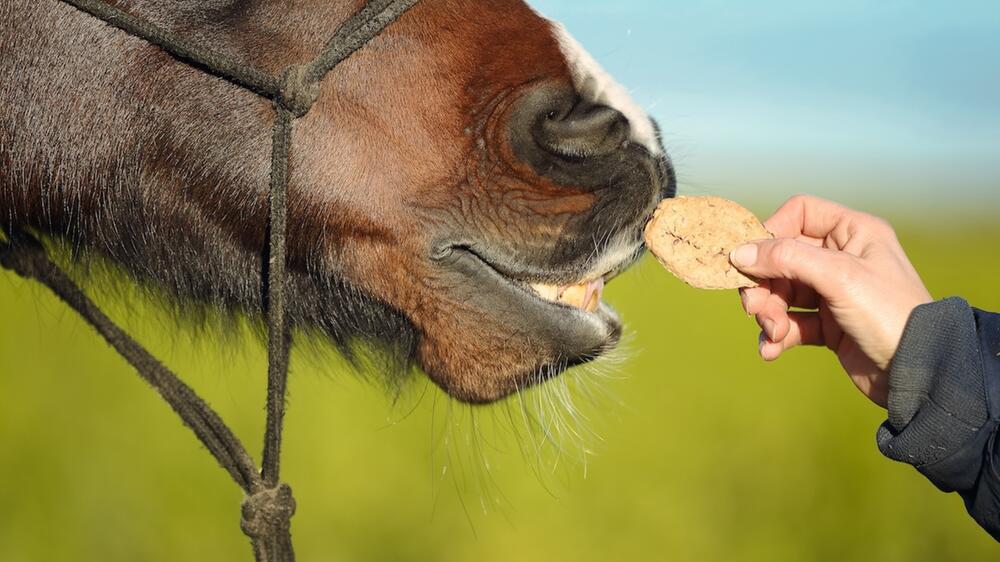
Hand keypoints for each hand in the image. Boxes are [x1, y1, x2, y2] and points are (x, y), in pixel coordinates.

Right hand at [729, 195, 932, 407]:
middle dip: (764, 284)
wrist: (919, 373)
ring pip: (782, 292)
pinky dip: (777, 335)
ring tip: (772, 333)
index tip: (752, 260)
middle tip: (755, 307)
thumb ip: (787, 258)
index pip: (799, 214)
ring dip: (769, 313)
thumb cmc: (889, 314)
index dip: (771, 233)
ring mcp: (834, 292)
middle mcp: (842, 258)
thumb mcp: (838, 276)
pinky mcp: (829, 325)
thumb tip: (739, 252)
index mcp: (854, 232)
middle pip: (782, 257)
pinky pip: (791, 322)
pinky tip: (771, 350)